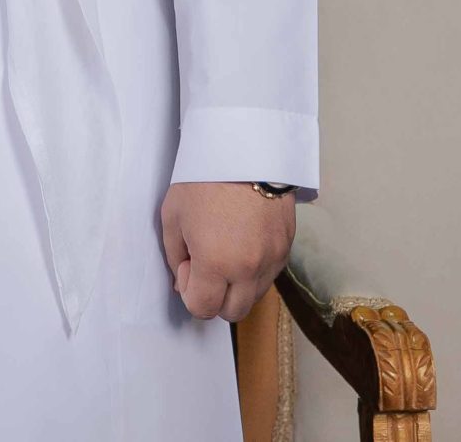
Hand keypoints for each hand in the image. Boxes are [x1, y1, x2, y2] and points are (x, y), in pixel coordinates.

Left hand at [160, 181, 295, 321]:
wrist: (245, 149)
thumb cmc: (203, 180)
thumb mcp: (173, 216)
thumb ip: (175, 257)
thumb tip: (182, 282)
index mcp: (216, 264)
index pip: (203, 309)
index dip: (190, 292)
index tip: (188, 264)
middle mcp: (249, 270)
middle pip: (233, 312)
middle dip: (215, 297)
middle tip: (205, 264)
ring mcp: (273, 260)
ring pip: (254, 296)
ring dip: (237, 286)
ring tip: (225, 249)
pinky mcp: (287, 248)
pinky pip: (269, 275)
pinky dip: (255, 271)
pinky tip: (243, 242)